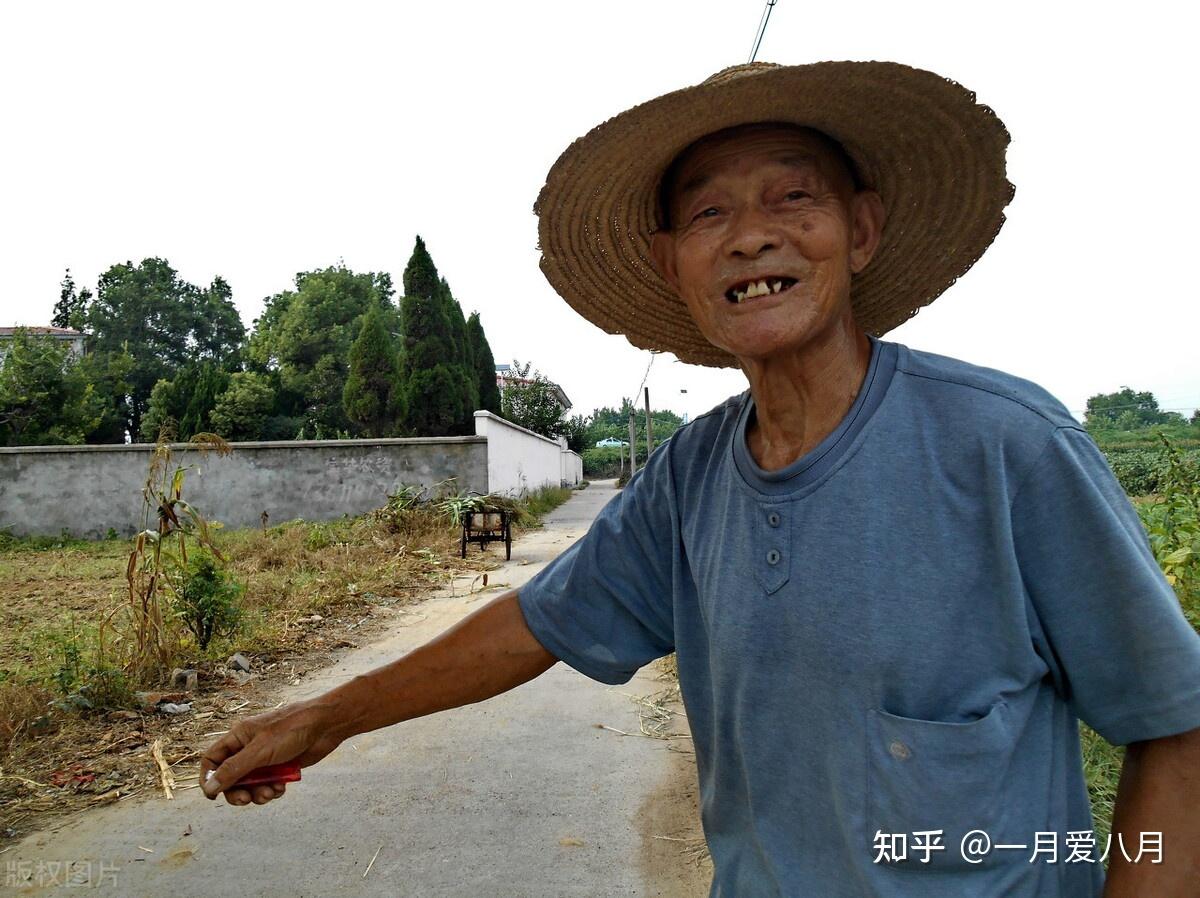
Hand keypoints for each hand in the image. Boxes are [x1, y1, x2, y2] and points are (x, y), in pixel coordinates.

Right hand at [199, 698, 343, 805]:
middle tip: (246, 800)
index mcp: (238, 737)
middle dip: (237, 792)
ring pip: (250, 785)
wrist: (326, 726)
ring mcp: (265, 758)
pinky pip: (267, 785)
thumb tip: (209, 788)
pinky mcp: (280, 767)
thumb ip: (234, 770)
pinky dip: (272, 790)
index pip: (212, 760)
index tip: (212, 796)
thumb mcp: (259, 751)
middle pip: (230, 778)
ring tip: (271, 792)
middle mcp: (248, 748)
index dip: (208, 778)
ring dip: (257, 793)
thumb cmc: (292, 730)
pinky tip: (281, 788)